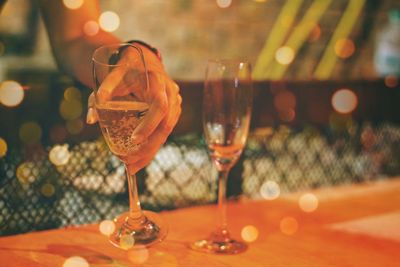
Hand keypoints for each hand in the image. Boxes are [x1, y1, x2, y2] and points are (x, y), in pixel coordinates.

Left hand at [87, 44, 181, 173]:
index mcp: (156, 81)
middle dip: (149, 147)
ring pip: (167, 132)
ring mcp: (175, 102)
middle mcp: (170, 92)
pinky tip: (140, 158)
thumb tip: (90, 119)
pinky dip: (153, 146)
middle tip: (129, 164)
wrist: (144, 60)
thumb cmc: (127, 67)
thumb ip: (100, 93)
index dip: (149, 124)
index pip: (159, 106)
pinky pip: (165, 132)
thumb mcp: (112, 75)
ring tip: (132, 167)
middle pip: (166, 125)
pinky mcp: (173, 111)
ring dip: (151, 151)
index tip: (134, 140)